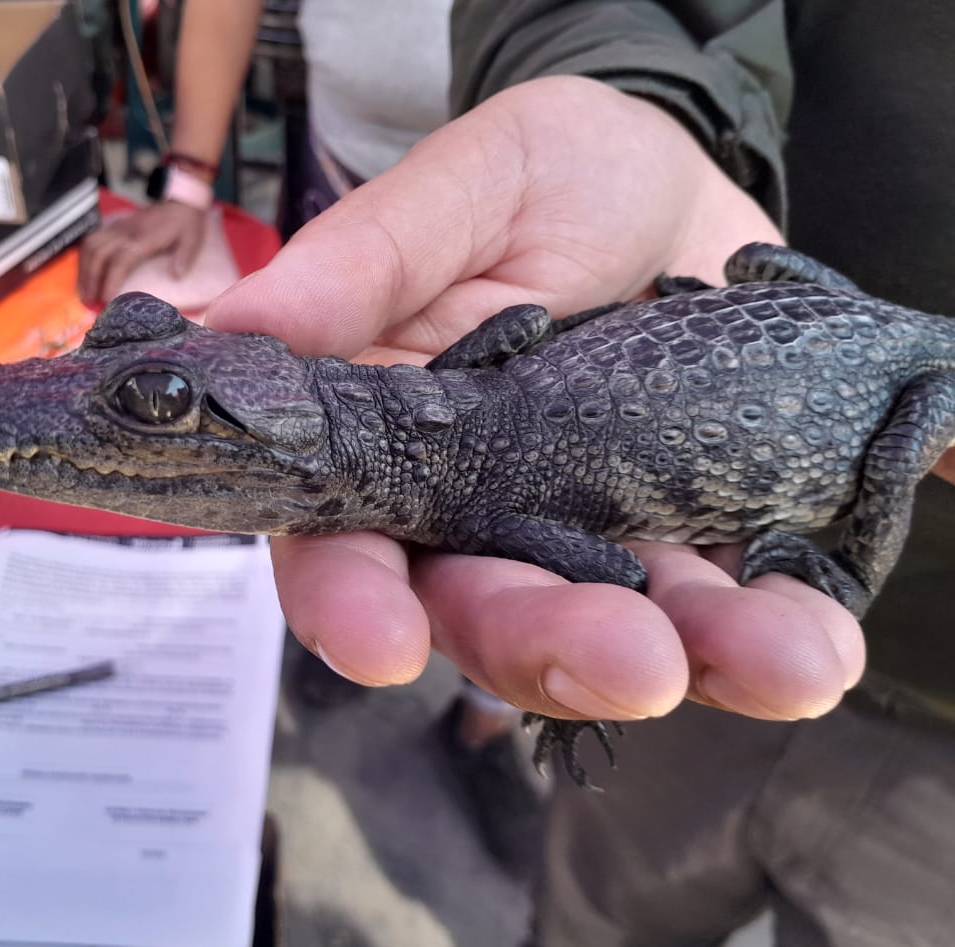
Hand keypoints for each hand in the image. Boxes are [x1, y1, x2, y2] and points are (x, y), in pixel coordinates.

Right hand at [77, 201, 207, 307]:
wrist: (179, 201)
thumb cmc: (185, 223)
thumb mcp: (192, 239)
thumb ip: (185, 257)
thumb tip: (176, 275)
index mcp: (144, 237)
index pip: (121, 259)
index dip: (111, 279)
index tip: (106, 299)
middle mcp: (126, 232)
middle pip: (98, 254)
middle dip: (90, 279)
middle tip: (89, 301)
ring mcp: (118, 228)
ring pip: (90, 245)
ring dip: (84, 269)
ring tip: (83, 291)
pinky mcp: (114, 226)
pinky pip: (91, 239)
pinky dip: (84, 257)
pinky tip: (85, 273)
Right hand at [205, 76, 865, 721]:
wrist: (679, 189)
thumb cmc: (552, 178)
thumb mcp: (468, 186)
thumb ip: (366, 258)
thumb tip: (244, 322)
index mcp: (390, 442)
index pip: (341, 542)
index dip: (350, 602)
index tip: (380, 641)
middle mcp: (478, 512)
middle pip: (484, 610)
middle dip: (547, 645)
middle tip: (627, 661)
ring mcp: (589, 535)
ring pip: (611, 627)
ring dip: (689, 659)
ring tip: (775, 661)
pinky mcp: (687, 535)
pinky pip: (725, 604)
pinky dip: (770, 628)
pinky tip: (808, 633)